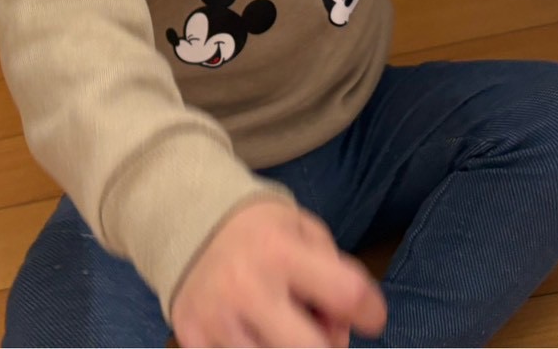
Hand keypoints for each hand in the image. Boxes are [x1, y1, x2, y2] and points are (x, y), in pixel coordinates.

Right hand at [170, 198, 386, 347]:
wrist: (186, 221)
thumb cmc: (259, 231)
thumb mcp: (304, 230)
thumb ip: (335, 274)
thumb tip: (338, 335)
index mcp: (279, 251)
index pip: (348, 295)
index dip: (371, 313)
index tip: (368, 315)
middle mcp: (246, 287)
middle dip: (328, 347)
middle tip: (320, 333)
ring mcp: (216, 318)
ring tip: (281, 331)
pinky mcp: (192, 339)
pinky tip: (254, 337)